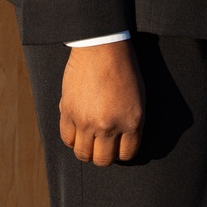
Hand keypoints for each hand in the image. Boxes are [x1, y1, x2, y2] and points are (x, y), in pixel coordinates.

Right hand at [59, 40, 145, 164]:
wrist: (101, 46)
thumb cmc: (123, 67)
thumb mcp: (139, 96)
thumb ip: (130, 122)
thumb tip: (120, 142)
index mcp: (131, 121)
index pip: (126, 154)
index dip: (121, 152)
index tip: (118, 147)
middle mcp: (109, 126)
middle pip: (103, 160)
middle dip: (104, 156)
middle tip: (102, 146)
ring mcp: (87, 121)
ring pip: (83, 154)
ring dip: (86, 150)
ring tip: (89, 140)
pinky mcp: (69, 112)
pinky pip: (67, 138)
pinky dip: (72, 138)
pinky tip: (77, 130)